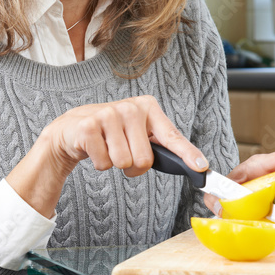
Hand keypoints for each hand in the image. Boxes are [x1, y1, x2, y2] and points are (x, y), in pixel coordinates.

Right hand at [8, 95, 206, 218]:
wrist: (73, 129)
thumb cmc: (112, 134)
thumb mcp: (139, 134)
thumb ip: (164, 146)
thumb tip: (196, 165)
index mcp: (148, 107)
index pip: (171, 136)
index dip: (187, 154)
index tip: (201, 167)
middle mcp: (131, 108)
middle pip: (145, 160)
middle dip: (133, 166)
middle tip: (123, 153)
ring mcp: (109, 115)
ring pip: (124, 163)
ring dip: (115, 164)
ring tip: (108, 149)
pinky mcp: (89, 127)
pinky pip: (104, 164)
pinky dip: (100, 163)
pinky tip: (94, 148)